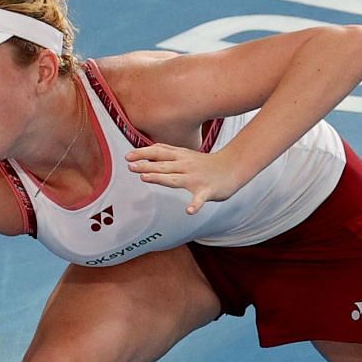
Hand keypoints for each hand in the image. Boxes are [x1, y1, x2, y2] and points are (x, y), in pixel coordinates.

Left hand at [124, 142, 244, 215]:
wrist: (233, 167)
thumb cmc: (207, 164)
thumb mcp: (186, 154)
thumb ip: (169, 153)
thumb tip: (148, 151)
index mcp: (181, 156)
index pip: (159, 152)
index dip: (143, 153)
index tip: (128, 156)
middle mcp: (186, 166)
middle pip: (163, 165)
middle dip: (146, 165)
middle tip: (130, 166)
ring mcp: (196, 178)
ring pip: (175, 178)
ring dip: (160, 178)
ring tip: (146, 178)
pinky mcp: (207, 190)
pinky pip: (200, 199)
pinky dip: (195, 205)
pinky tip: (189, 211)